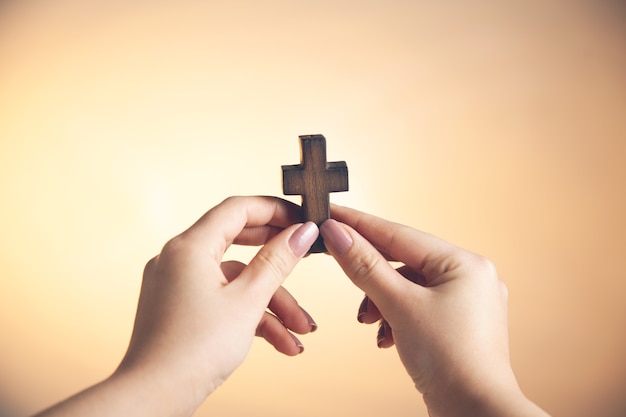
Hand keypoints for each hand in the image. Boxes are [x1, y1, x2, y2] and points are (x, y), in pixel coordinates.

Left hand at [34, 196, 318, 416]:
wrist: (154, 397)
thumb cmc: (193, 351)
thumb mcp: (248, 301)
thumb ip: (277, 261)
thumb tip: (301, 231)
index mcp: (190, 247)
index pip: (237, 209)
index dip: (274, 210)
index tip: (301, 219)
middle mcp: (179, 258)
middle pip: (238, 242)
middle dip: (277, 261)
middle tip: (305, 257)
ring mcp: (178, 283)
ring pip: (236, 280)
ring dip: (271, 304)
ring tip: (301, 331)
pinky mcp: (180, 306)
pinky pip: (222, 299)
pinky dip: (250, 316)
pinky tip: (281, 342)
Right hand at [320, 205, 549, 416]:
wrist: (476, 415)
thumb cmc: (452, 362)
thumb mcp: (400, 306)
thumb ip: (366, 267)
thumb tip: (337, 235)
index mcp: (464, 263)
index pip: (399, 234)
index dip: (360, 225)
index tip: (332, 216)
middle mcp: (470, 277)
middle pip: (404, 261)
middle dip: (371, 275)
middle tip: (342, 271)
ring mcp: (466, 302)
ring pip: (408, 286)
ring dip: (381, 301)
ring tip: (370, 322)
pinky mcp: (457, 325)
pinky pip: (417, 307)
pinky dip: (396, 316)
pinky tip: (386, 336)